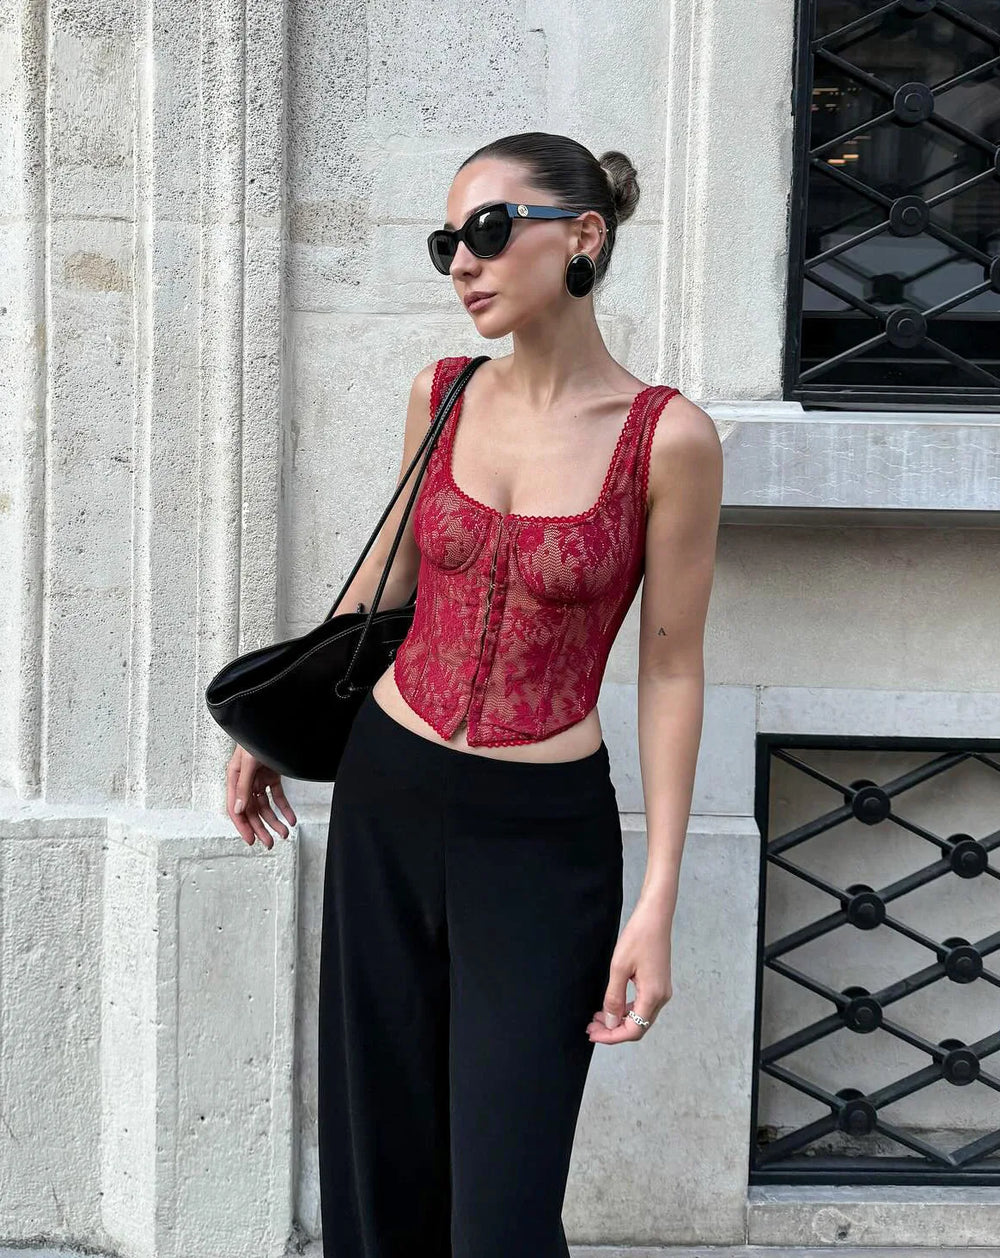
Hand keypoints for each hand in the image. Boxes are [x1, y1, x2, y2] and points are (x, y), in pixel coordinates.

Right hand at [226, 743, 297, 848]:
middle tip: (270, 843)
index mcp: (234, 778)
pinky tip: (291, 819)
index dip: (243, 826)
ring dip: (274, 820)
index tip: (251, 840)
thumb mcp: (248, 762)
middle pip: (252, 810)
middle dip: (261, 827)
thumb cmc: (255, 737)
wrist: (270, 723)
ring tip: (284, 833)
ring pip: (265, 806)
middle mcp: (245, 780)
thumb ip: (243, 786)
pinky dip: (284, 808)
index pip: (235, 808)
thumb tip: (238, 809)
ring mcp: (259, 779)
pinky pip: (277, 796)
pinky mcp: (271, 776)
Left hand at [586, 894, 673, 1044]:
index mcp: (653, 995)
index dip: (611, 1036)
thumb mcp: (619, 967)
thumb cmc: (638, 937)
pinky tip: (612, 1005)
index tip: (593, 1033)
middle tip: (591, 1028)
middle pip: (637, 1027)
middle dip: (613, 1031)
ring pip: (640, 1018)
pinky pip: (643, 1006)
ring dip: (619, 1021)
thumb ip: (614, 998)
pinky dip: (627, 1010)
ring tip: (597, 1018)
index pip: (633, 1030)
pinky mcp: (659, 984)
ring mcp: (662, 991)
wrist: (655, 917)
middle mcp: (661, 997)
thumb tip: (609, 1022)